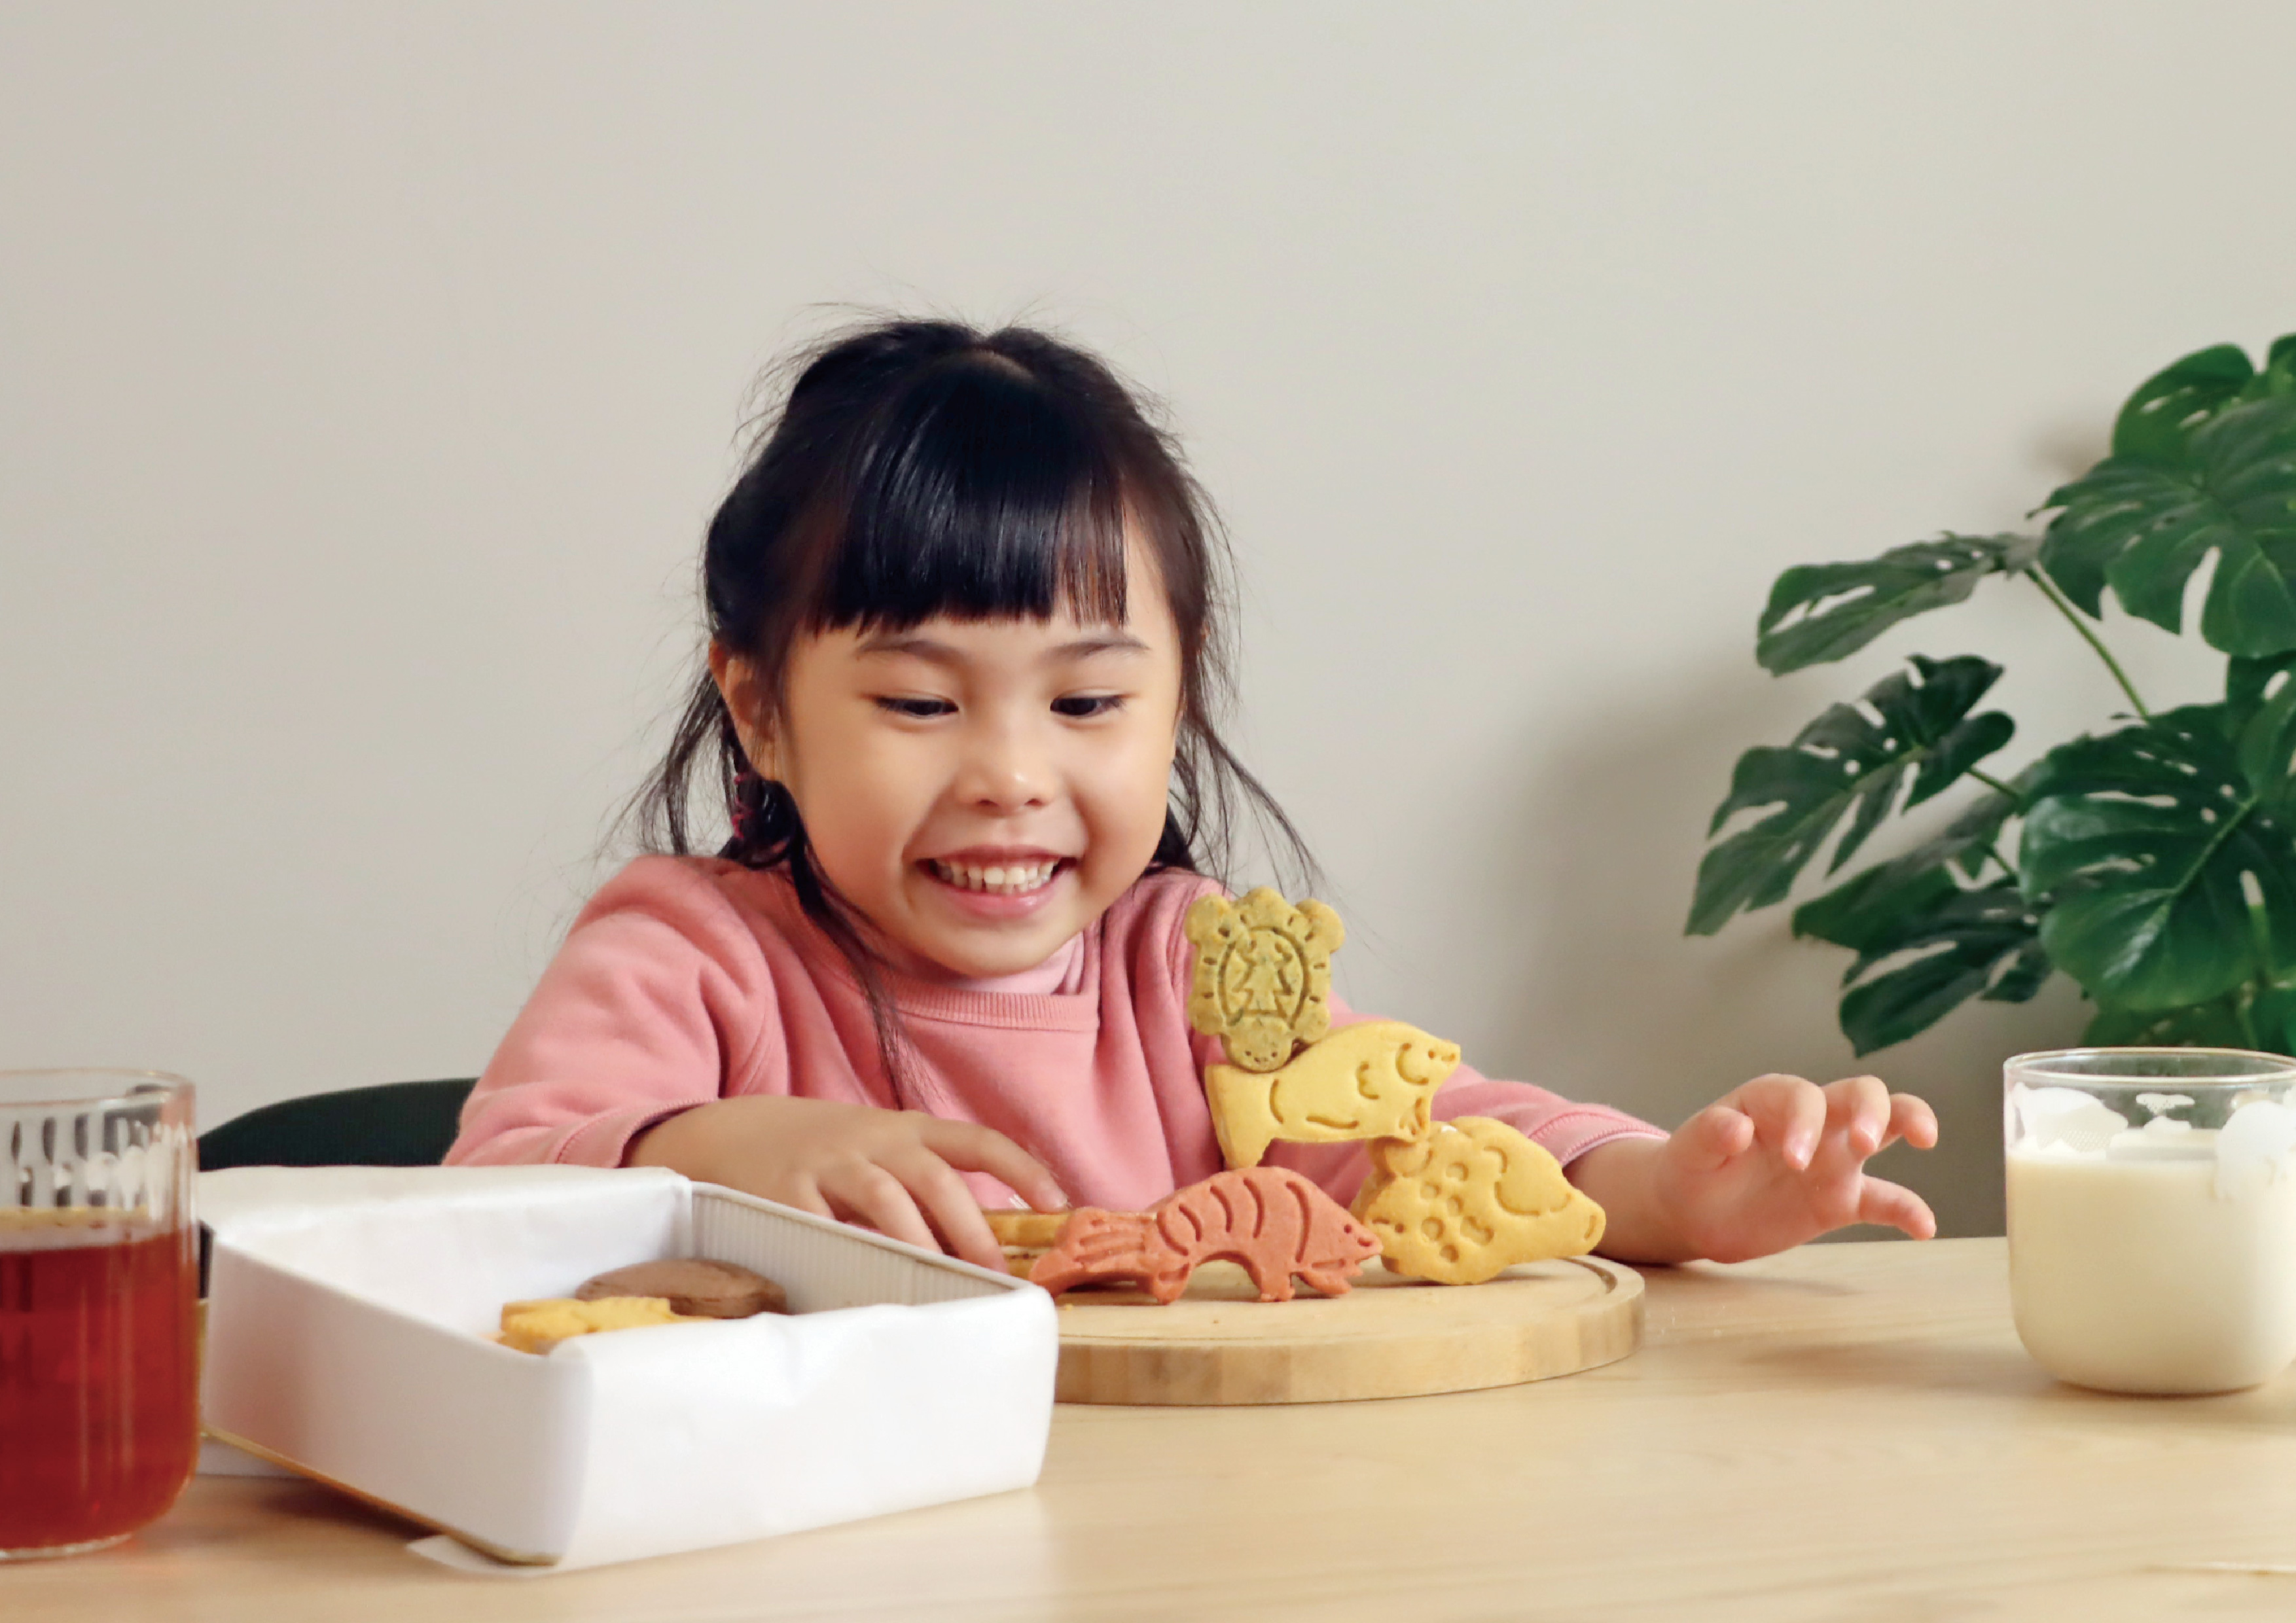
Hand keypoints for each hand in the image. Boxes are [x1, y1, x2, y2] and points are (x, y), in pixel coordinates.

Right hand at [628, 1096, 1065, 1271]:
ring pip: (886, 1200)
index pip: (976, 1140)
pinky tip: (867, 1285)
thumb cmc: (820, 1152)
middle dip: (972, 1231)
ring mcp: (828, 1163)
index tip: (1059, 1201)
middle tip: (997, 1277)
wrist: (730, 1131)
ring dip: (920, 1246)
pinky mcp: (785, 1191)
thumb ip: (920, 1187)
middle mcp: (872, 1140)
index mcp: (904, 1129)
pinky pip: (824, 1227)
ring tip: (943, 1285)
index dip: (1021, 1167)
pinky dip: (848, 1256)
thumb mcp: (875, 1150)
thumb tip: (979, 1248)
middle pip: (936, 1179)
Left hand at [1570, 1073, 1938, 1264]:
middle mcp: (1814, 1121)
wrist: (1691, 1210)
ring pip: (1888, 1127)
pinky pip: (1885, 1200)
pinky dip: (1908, 1210)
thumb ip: (1708, 1134)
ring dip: (1909, 1123)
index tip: (1792, 1160)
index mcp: (1774, 1100)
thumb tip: (1736, 1126)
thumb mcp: (1687, 1152)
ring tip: (1924, 1140)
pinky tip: (1924, 1227)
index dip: (1805, 1122)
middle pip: (1862, 1094)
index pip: (1805, 1097)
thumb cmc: (1690, 1168)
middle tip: (1861, 1143)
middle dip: (1871, 1110)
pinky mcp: (1841, 1200)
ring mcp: (1833, 1159)